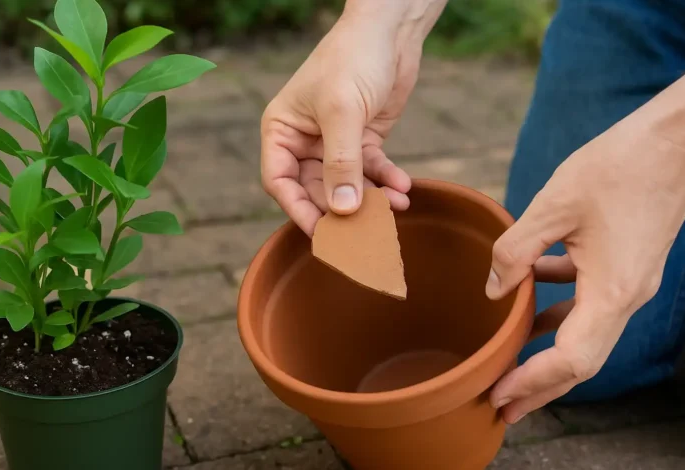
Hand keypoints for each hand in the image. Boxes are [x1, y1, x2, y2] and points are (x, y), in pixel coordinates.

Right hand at [260, 1, 445, 235]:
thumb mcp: (343, 111)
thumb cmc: (353, 58)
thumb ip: (341, 163)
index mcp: (282, 131)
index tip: (323, 235)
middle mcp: (304, 141)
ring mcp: (335, 142)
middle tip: (366, 233)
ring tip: (394, 208)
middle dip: (342, 210)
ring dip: (371, 199)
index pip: (281, 182)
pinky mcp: (364, 140)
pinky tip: (403, 188)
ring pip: (348, 185)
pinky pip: (372, 171)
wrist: (391, 30)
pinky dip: (387, 181)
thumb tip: (342, 212)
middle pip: (316, 190)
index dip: (299, 210)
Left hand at [487, 66, 684, 422]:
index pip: (570, 360)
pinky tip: (529, 296)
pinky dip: (559, 310)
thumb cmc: (619, 165)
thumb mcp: (552, 205)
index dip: (532, 382)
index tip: (498, 396)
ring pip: (585, 334)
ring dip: (548, 353)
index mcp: (612, 291)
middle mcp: (627, 298)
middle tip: (501, 405)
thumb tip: (494, 289)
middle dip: (540, 387)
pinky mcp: (628, 266)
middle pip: (581, 361)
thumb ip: (515, 251)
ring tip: (511, 366)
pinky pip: (590, 302)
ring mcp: (631, 283)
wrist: (676, 138)